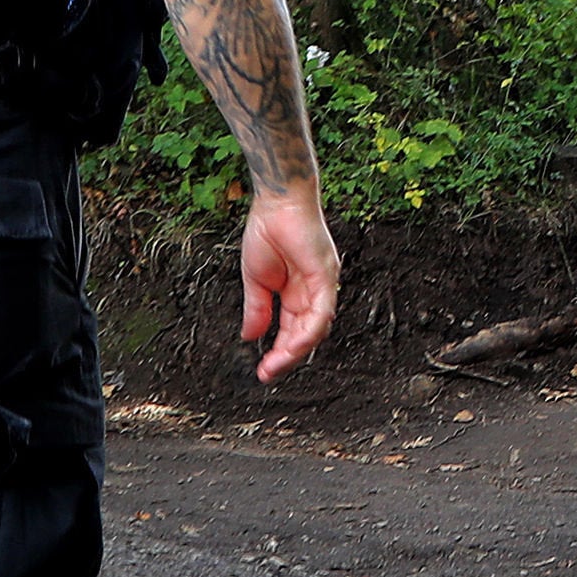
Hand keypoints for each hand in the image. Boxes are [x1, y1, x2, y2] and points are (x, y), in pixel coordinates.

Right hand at [238, 196, 339, 383]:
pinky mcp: (326, 276)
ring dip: (296, 350)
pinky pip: (322, 311)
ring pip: (316, 328)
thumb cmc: (268, 232)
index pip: (292, 331)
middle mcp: (313, 293)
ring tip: (276, 365)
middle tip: (268, 373)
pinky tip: (293, 345)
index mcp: (297, 294)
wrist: (275, 203)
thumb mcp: (255, 280)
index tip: (263, 370)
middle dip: (287, 357)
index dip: (279, 352)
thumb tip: (249, 336)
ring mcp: (323, 285)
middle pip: (306, 335)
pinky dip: (309, 331)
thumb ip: (257, 309)